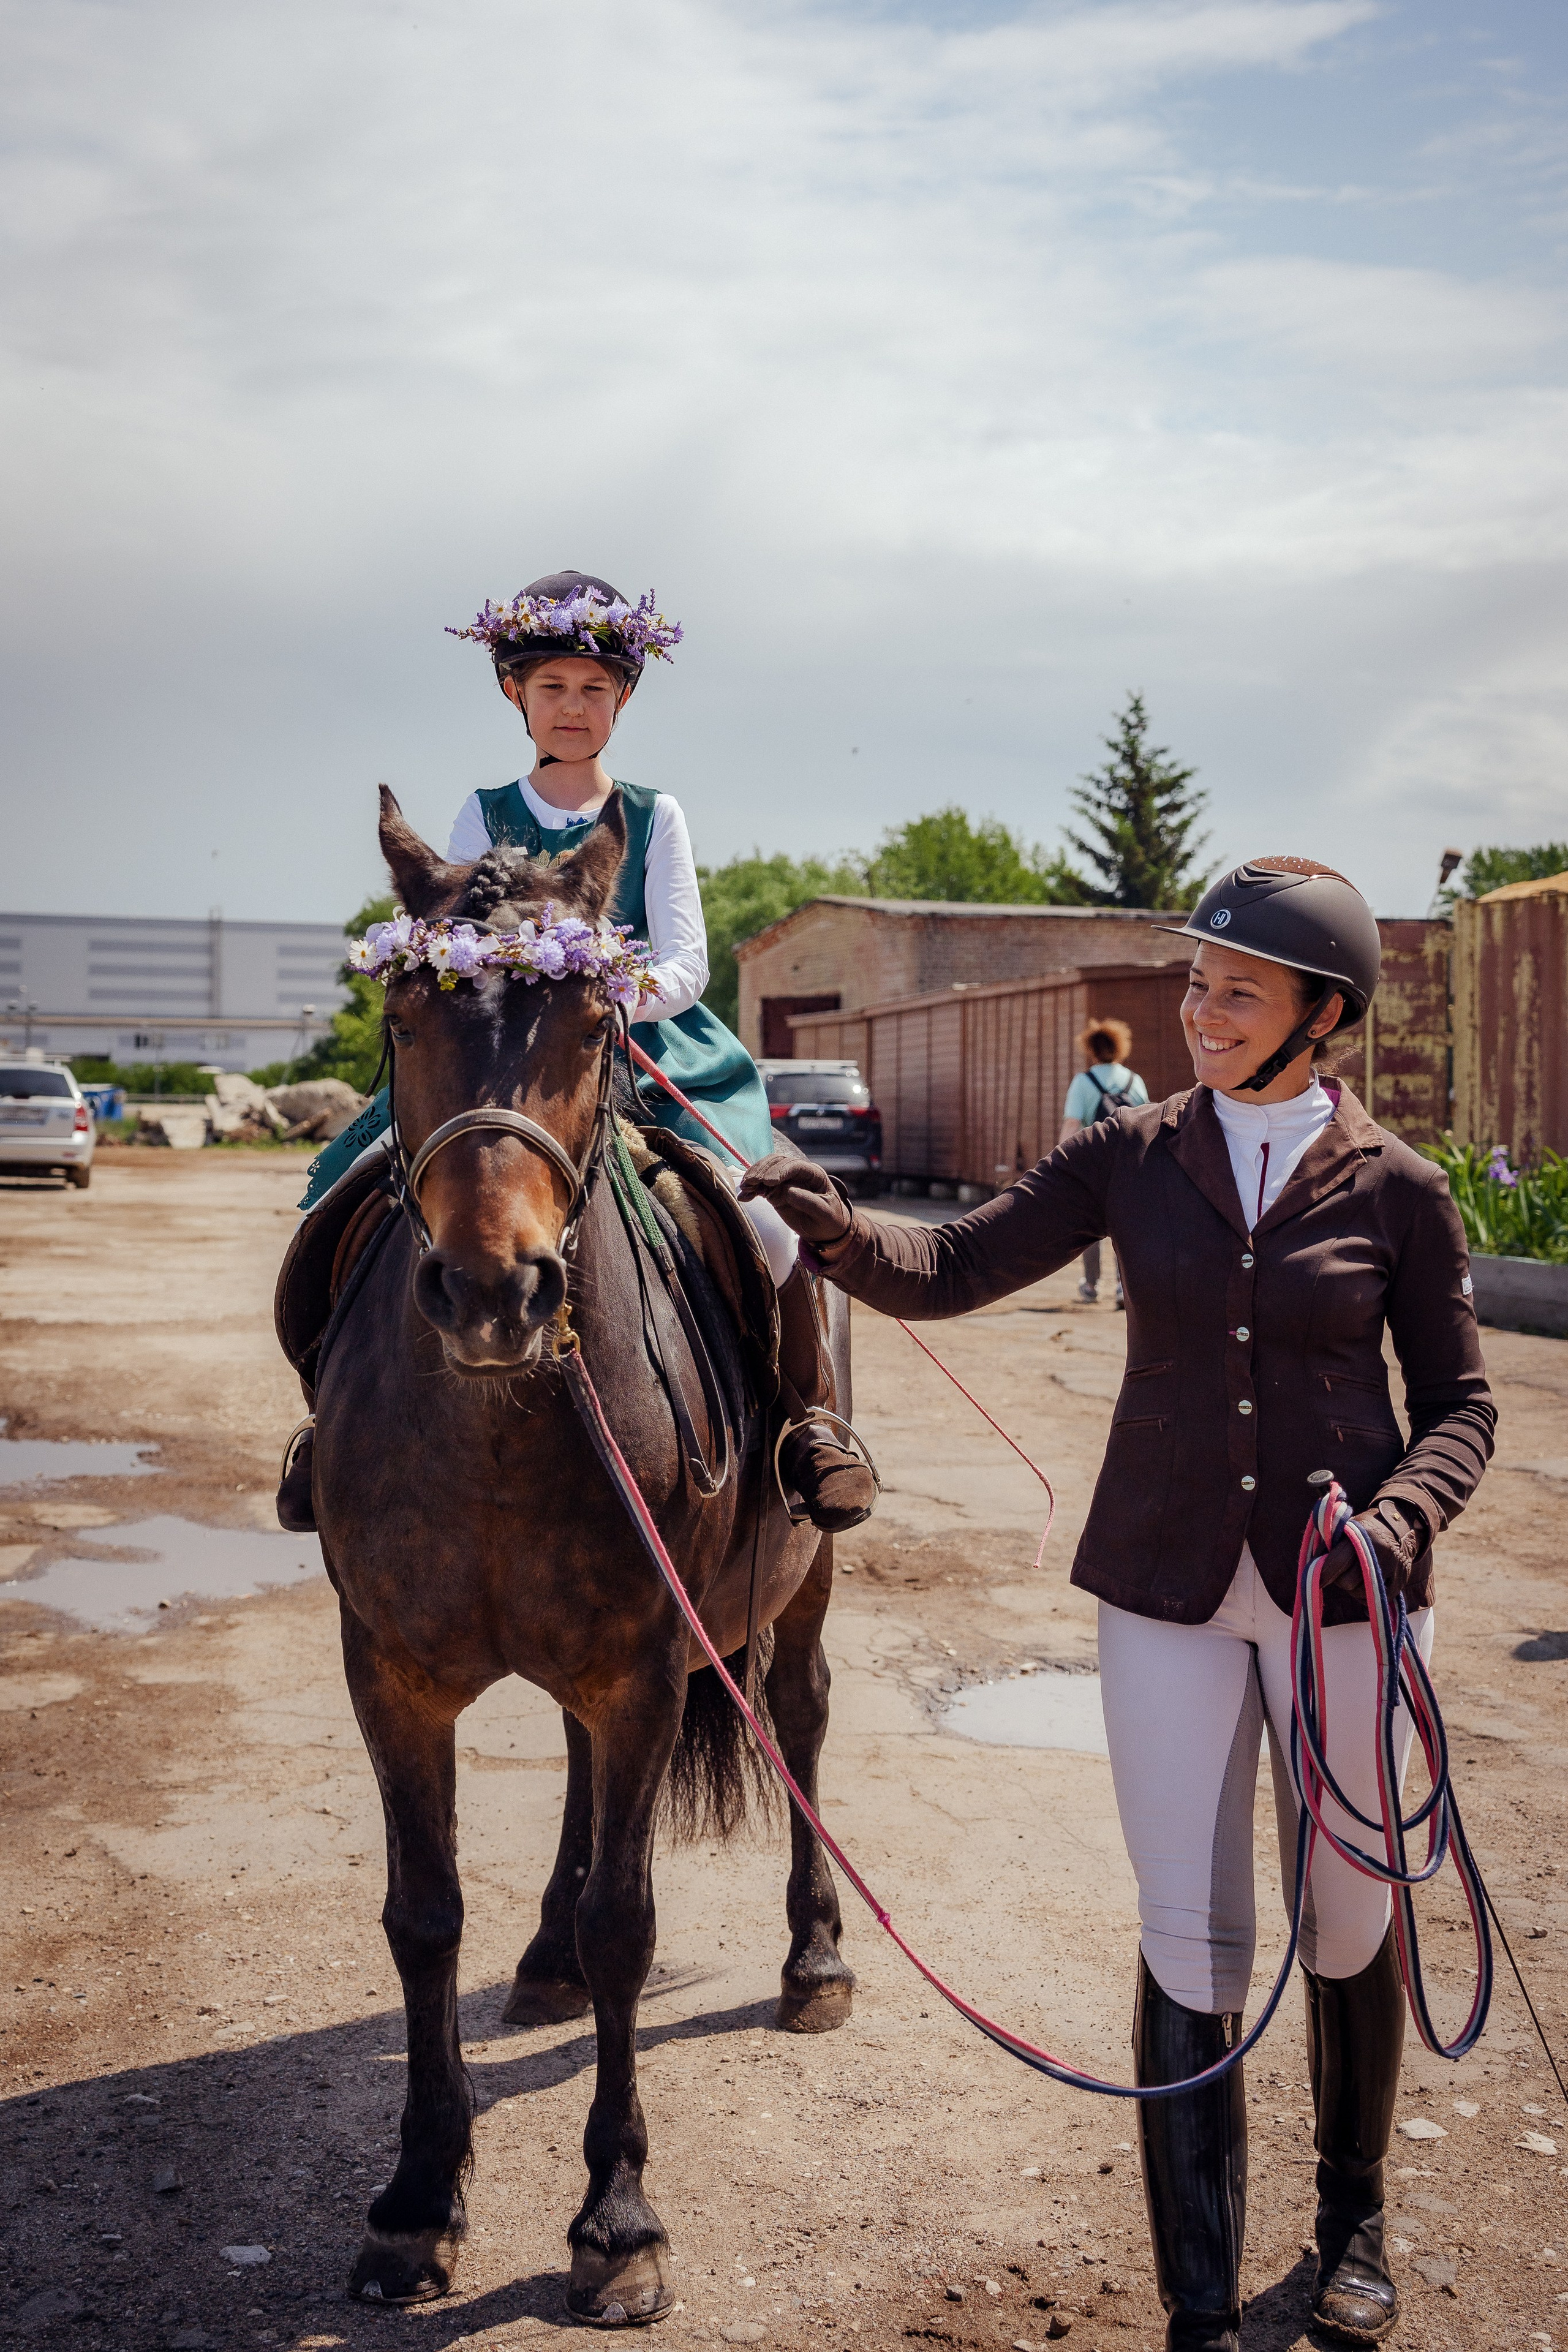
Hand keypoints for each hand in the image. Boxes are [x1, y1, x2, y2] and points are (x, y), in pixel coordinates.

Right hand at [738, 1153, 852, 1244]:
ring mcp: (785, 1181)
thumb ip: (808, 1201)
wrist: (825, 1231)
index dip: (780, 1170)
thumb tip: (787, 1191)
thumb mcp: (824, 1213)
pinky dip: (751, 1190)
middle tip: (750, 1182)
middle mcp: (798, 1173)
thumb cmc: (829, 1220)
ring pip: (766, 1172)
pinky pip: (760, 1187)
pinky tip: (743, 1197)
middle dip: (762, 1171)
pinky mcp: (775, 1191)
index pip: (795, 1165)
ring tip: (744, 1189)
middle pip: (777, 1163)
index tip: (768, 1181)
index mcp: (813, 1174)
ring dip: (753, 1178)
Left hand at [1320, 1497, 1425, 1600]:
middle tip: (1343, 1572)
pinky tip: (1366, 1585)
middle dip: (1341, 1580)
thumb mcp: (1346, 1528)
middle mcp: (1380, 1552)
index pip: (1338, 1561)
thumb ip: (1328, 1545)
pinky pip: (1376, 1601)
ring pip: (1361, 1594)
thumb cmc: (1364, 1529)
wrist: (1399, 1528)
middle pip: (1348, 1582)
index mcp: (1362, 1535)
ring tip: (1356, 1576)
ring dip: (1354, 1589)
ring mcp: (1392, 1568)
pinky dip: (1367, 1597)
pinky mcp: (1400, 1582)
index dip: (1325, 1573)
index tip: (1318, 1580)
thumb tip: (1312, 1566)